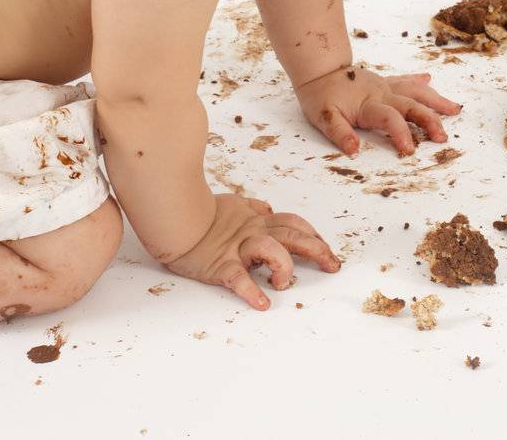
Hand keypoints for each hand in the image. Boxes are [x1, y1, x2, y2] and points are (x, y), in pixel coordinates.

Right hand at [164, 193, 339, 309]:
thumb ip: (252, 207)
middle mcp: (253, 233)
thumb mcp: (233, 204)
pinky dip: (252, 292)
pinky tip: (262, 303)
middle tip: (332, 265)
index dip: (313, 234)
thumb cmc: (201, 213)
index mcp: (257, 221)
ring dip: (283, 267)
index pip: (293, 224)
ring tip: (284, 283)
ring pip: (270, 250)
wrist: (174, 218)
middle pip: (292, 236)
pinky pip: (238, 278)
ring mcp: (237, 249)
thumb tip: (268, 208)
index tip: (326, 248)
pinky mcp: (220, 265)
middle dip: (317, 250)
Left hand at [294, 65, 461, 156]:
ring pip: (415, 91)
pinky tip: (429, 79)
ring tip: (454, 109)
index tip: (409, 150)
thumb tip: (353, 149)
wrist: (318, 69)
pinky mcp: (383, 81)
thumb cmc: (320, 95)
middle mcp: (382, 93)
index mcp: (368, 104)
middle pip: (411, 106)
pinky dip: (418, 81)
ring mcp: (384, 86)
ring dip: (435, 100)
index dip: (401, 134)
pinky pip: (405, 80)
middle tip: (443, 137)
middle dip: (429, 121)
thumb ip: (339, 133)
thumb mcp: (323, 117)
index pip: (390, 118)